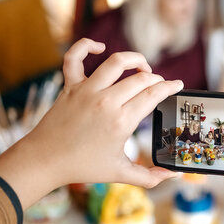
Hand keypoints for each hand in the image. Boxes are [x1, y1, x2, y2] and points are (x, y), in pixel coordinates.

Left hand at [0, 38, 183, 207]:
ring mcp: (87, 91)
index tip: (177, 85)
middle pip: (141, 78)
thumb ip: (150, 176)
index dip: (170, 87)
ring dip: (134, 59)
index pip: (154, 94)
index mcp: (122, 121)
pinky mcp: (70, 86)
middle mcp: (106, 102)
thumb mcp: (120, 173)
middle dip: (156, 78)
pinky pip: (75, 58)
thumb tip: (174, 176)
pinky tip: (99, 47)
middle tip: (159, 84)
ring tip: (141, 67)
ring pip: (116, 61)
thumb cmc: (83, 167)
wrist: (45, 161)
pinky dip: (86, 46)